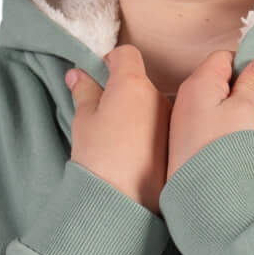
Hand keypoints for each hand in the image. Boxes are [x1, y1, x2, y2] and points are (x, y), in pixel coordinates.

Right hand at [65, 45, 169, 212]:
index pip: (126, 55)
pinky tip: (134, 152)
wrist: (124, 200)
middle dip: (123, 91)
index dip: (111, 61)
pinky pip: (160, 127)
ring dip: (137, 112)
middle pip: (140, 81)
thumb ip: (84, 92)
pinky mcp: (176, 142)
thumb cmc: (99, 156)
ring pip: (151, 105)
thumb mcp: (84, 120)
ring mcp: (170, 120)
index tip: (101, 74)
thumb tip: (78, 74)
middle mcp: (157, 96)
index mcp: (132, 84)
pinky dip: (148, 132)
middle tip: (105, 114)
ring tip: (120, 139)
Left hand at [166, 49, 253, 182]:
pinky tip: (231, 137)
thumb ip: (253, 83)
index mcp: (199, 82)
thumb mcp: (244, 110)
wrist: (199, 190)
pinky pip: (205, 118)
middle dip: (239, 87)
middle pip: (216, 77)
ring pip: (212, 100)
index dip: (245, 66)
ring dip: (230, 107)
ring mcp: (182, 118)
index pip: (223, 57)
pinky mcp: (183, 138)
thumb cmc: (222, 146)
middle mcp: (185, 96)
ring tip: (245, 124)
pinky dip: (220, 122)